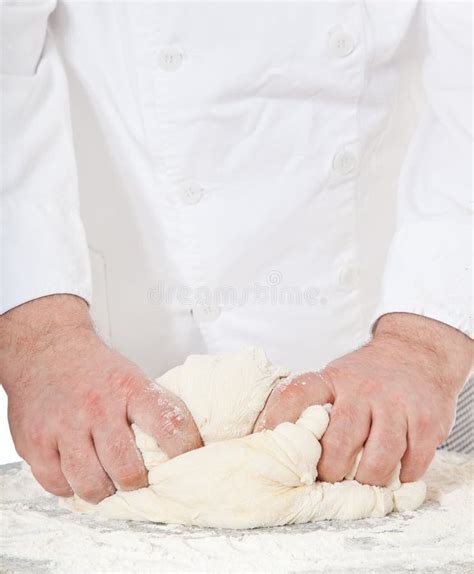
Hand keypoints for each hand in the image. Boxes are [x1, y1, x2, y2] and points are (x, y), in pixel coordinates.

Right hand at [0, 295, 201, 503]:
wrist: (47, 348)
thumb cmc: (96, 370)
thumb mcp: (134, 378)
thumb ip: (154, 409)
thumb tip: (185, 446)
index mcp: (130, 388)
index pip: (168, 424)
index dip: (184, 451)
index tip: (189, 464)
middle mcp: (97, 407)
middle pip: (126, 468)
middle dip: (136, 484)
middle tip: (137, 482)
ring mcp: (64, 425)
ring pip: (89, 483)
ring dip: (103, 492)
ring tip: (107, 485)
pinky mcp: (35, 441)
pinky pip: (56, 484)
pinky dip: (69, 488)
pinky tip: (76, 476)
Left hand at [254, 312, 472, 485]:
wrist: (417, 351)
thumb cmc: (366, 375)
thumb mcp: (334, 377)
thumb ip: (310, 404)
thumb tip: (268, 436)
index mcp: (332, 379)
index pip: (297, 395)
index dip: (277, 421)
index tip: (267, 445)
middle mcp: (363, 389)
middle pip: (340, 441)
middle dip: (330, 470)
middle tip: (327, 479)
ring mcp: (396, 404)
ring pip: (379, 457)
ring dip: (368, 479)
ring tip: (362, 482)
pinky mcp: (426, 420)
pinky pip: (414, 460)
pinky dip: (404, 475)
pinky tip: (397, 473)